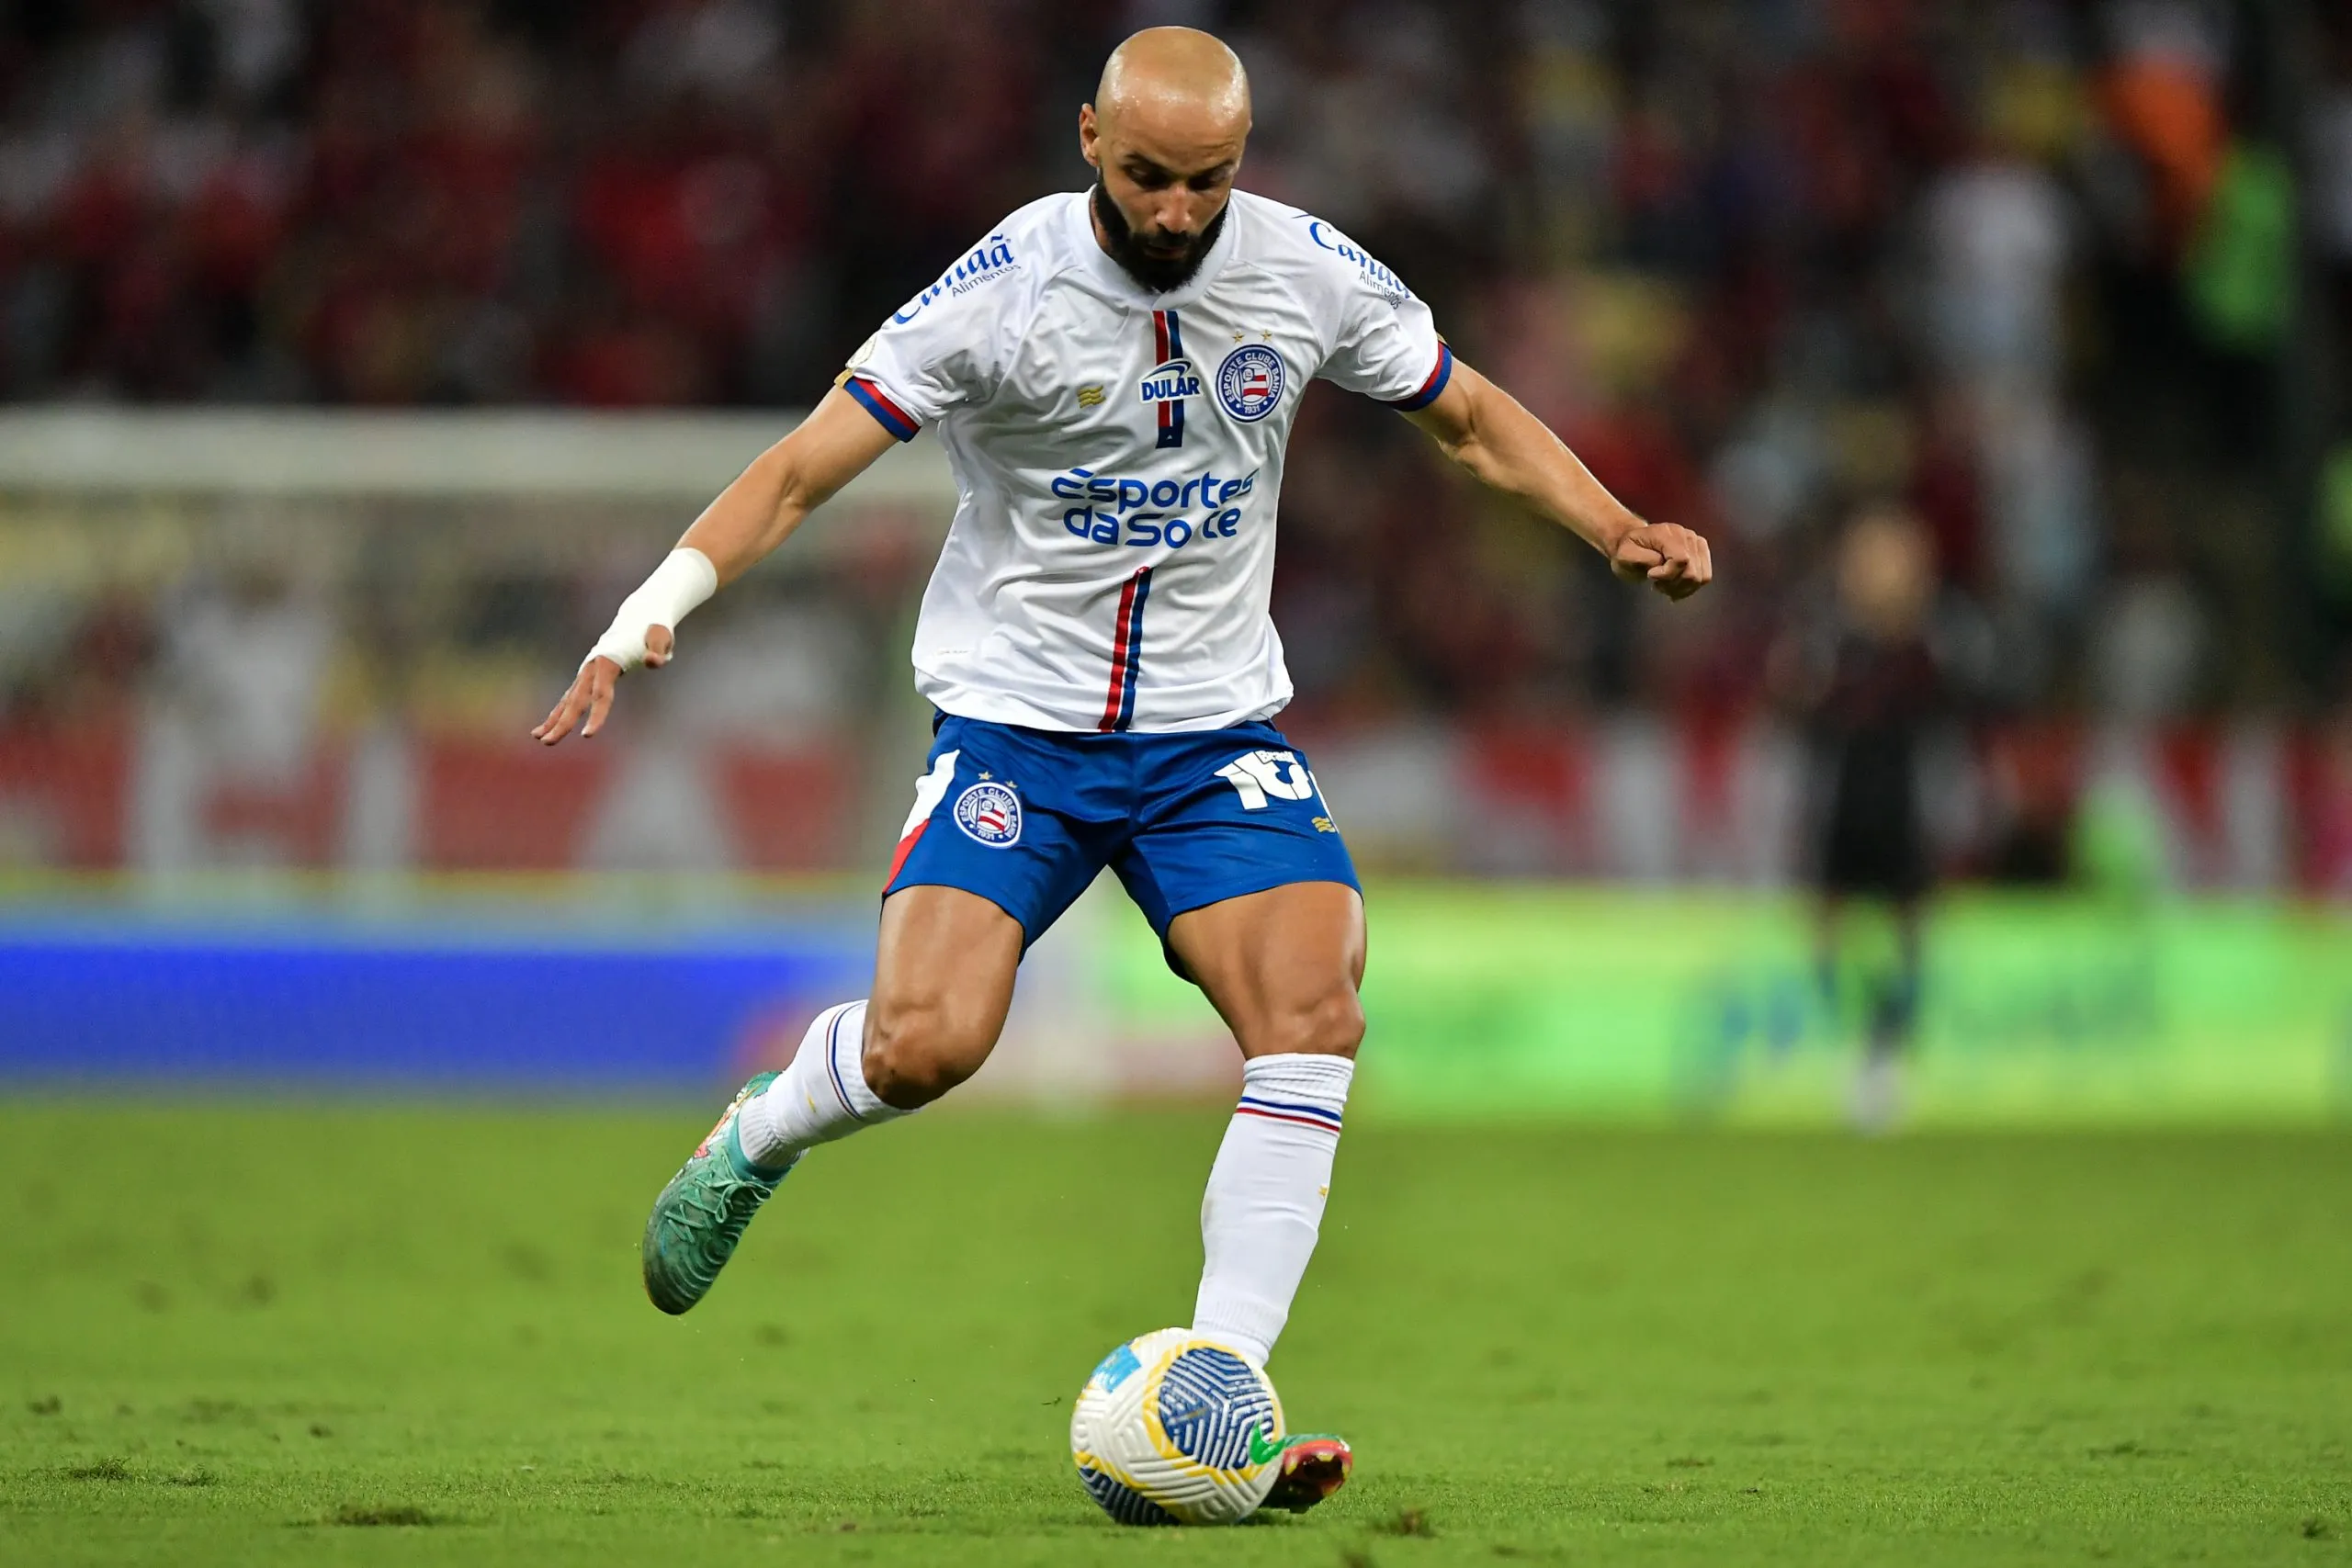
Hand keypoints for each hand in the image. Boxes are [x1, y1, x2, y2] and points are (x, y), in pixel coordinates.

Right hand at [531, 625, 673, 744]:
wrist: (639, 617)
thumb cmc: (653, 630)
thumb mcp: (661, 638)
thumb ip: (658, 652)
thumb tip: (652, 661)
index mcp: (608, 661)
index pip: (601, 695)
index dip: (596, 715)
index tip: (588, 735)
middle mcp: (592, 667)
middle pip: (577, 700)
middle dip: (562, 723)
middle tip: (548, 743)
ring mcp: (587, 672)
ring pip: (568, 700)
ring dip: (554, 720)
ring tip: (538, 738)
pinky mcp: (587, 677)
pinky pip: (571, 698)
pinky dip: (559, 713)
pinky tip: (545, 728)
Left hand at [1610, 522, 1713, 600]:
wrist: (1633, 544)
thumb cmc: (1627, 551)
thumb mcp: (1625, 555)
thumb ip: (1643, 559)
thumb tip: (1662, 564)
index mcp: (1667, 533)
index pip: (1681, 559)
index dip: (1667, 574)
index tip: (1650, 575)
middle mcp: (1686, 535)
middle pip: (1692, 571)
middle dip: (1673, 584)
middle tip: (1656, 584)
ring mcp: (1696, 543)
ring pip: (1701, 577)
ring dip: (1681, 588)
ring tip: (1664, 586)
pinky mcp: (1701, 552)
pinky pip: (1704, 577)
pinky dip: (1689, 587)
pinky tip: (1673, 587)